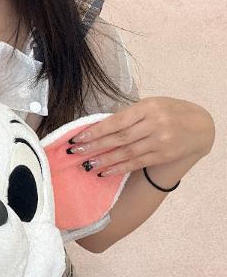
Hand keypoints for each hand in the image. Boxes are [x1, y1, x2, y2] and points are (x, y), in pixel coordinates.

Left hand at [67, 97, 214, 175]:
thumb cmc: (170, 111)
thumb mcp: (151, 104)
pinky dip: (119, 168)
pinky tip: (105, 172)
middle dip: (94, 146)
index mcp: (147, 107)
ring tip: (87, 164)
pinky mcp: (163, 155)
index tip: (78, 137)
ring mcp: (160, 141)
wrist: (201, 126)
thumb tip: (100, 125)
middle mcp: (154, 124)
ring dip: (104, 160)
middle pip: (119, 138)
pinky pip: (137, 163)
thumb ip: (129, 114)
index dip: (96, 130)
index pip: (116, 121)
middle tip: (75, 152)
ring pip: (126, 153)